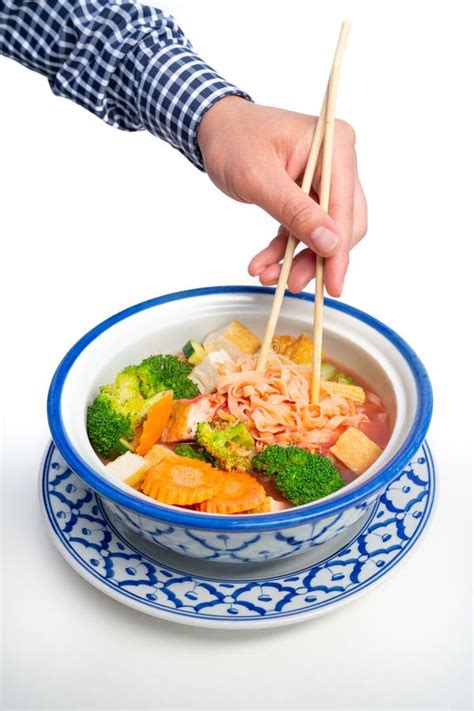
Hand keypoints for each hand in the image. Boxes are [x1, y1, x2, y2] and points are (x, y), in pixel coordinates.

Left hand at [197, 97, 366, 295]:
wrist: (215, 127)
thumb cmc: (234, 140)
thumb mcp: (259, 179)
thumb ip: (295, 212)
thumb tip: (329, 243)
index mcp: (334, 146)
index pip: (345, 207)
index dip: (339, 249)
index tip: (332, 283)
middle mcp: (337, 161)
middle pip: (342, 223)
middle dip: (317, 258)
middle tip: (294, 283)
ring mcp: (324, 178)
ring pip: (323, 232)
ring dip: (299, 258)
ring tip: (270, 276)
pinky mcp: (308, 193)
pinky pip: (304, 229)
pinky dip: (286, 249)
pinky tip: (265, 264)